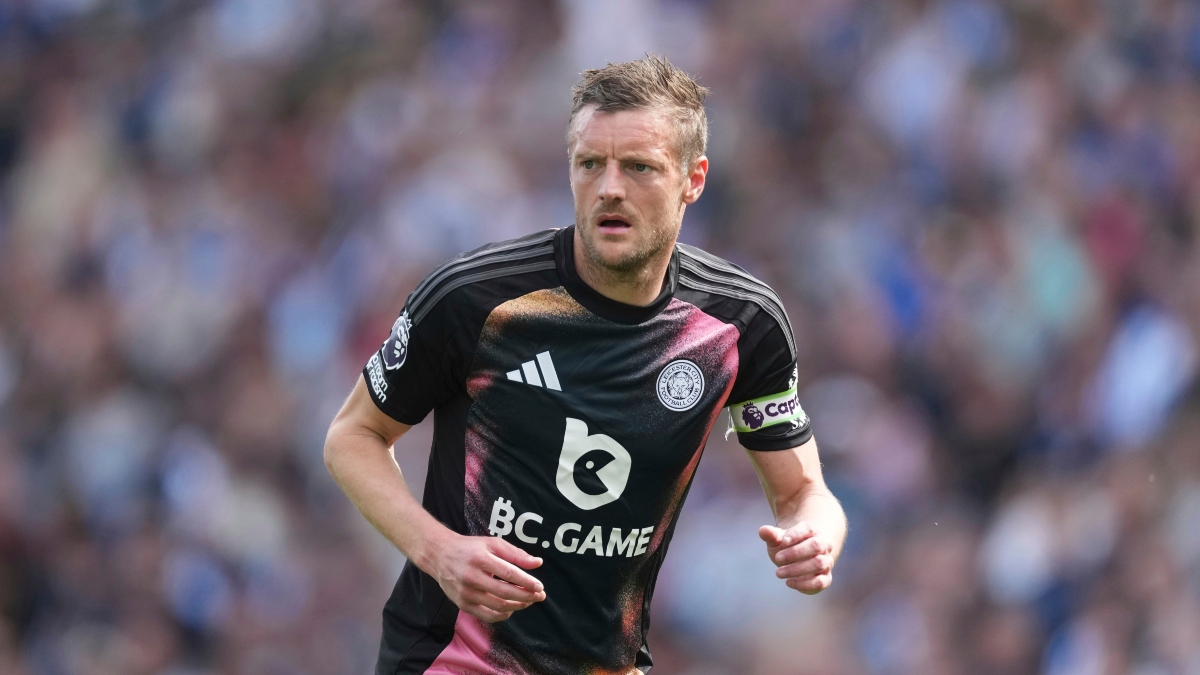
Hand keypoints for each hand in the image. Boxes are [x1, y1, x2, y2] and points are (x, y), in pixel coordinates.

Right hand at [427, 533, 546, 622]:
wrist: (440, 555)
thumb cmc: (470, 548)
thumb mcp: (493, 544)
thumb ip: (516, 554)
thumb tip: (538, 563)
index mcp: (480, 559)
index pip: (508, 573)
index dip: (526, 582)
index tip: (540, 587)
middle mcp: (471, 577)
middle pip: (504, 592)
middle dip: (526, 596)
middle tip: (540, 595)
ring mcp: (465, 593)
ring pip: (498, 606)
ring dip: (518, 606)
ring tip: (529, 601)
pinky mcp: (462, 604)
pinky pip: (487, 615)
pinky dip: (503, 615)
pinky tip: (512, 609)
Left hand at [758, 522, 833, 594]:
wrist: (798, 562)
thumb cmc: (787, 548)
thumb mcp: (777, 540)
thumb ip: (771, 535)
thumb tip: (763, 530)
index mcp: (812, 531)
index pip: (808, 528)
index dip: (796, 534)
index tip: (782, 541)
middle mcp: (824, 545)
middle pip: (816, 545)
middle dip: (795, 553)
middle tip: (777, 558)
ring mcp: (826, 562)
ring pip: (819, 563)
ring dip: (797, 569)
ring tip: (778, 573)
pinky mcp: (825, 579)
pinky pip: (821, 582)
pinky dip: (804, 584)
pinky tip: (788, 582)